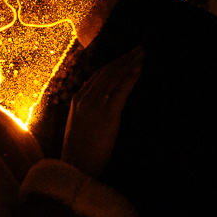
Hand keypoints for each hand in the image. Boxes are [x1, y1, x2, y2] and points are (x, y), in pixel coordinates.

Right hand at [62, 47, 145, 177]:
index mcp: (77, 101)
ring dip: (129, 63)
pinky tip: (139, 70)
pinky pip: (121, 90)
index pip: (97, 76)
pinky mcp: (107, 115)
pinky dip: (130, 78)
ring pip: (114, 77)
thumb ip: (86, 110)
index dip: (113, 65)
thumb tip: (95, 97)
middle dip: (124, 59)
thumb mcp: (78, 127)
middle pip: (106, 72)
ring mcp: (95, 106)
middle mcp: (84, 99)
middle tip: (138, 49)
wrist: (75, 168)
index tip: (126, 57)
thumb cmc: (79, 152)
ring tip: (142, 54)